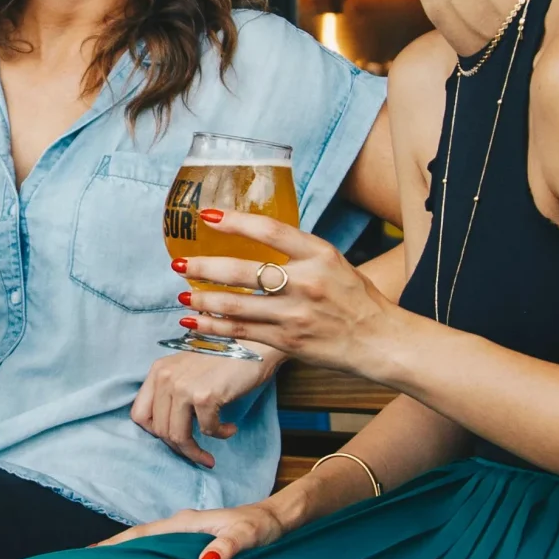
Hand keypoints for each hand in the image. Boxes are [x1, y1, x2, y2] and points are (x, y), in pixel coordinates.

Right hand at [94, 501, 285, 558]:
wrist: (277, 521)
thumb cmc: (262, 527)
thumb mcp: (248, 536)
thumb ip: (228, 546)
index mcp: (186, 523)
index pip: (143, 535)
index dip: (116, 545)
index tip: (88, 556)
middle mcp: (181, 528)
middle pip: (139, 540)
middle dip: (113, 553)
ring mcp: (187, 537)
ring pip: (150, 548)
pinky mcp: (194, 546)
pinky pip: (163, 556)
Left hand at [131, 350, 279, 467]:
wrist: (255, 343)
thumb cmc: (225, 359)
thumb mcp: (188, 370)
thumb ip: (173, 391)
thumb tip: (169, 428)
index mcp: (159, 370)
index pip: (139, 414)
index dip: (155, 433)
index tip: (173, 439)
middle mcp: (166, 377)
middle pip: (159, 430)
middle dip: (179, 447)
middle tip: (197, 452)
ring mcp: (183, 386)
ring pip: (178, 436)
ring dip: (195, 451)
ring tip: (209, 453)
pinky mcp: (205, 396)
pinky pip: (207, 430)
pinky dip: (220, 434)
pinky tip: (230, 428)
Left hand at [171, 209, 393, 371]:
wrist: (379, 340)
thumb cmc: (355, 298)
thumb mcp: (332, 262)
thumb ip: (298, 252)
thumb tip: (255, 237)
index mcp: (319, 254)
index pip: (270, 230)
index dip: (234, 222)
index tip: (207, 216)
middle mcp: (307, 282)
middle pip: (243, 272)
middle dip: (204, 267)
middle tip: (179, 263)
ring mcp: (296, 314)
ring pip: (236, 306)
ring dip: (203, 300)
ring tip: (182, 296)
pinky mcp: (288, 342)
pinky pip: (242, 332)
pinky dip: (214, 327)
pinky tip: (195, 322)